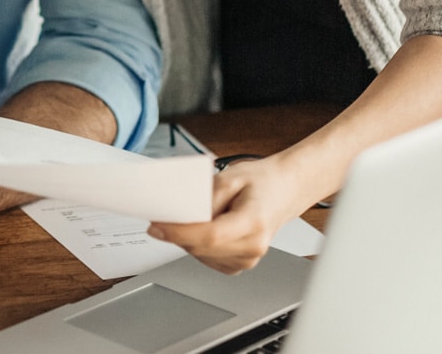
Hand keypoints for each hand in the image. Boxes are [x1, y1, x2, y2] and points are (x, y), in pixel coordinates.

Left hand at [146, 156, 309, 273]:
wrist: (284, 190)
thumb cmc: (261, 182)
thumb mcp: (230, 177)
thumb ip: (204, 197)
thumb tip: (179, 213)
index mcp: (254, 223)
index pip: (210, 236)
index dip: (179, 233)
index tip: (157, 226)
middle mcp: (253, 247)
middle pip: (202, 248)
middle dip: (177, 233)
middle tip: (162, 215)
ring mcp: (248, 259)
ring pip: (200, 255)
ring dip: (186, 238)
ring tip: (190, 216)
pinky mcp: (239, 264)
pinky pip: (207, 258)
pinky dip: (196, 244)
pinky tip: (201, 228)